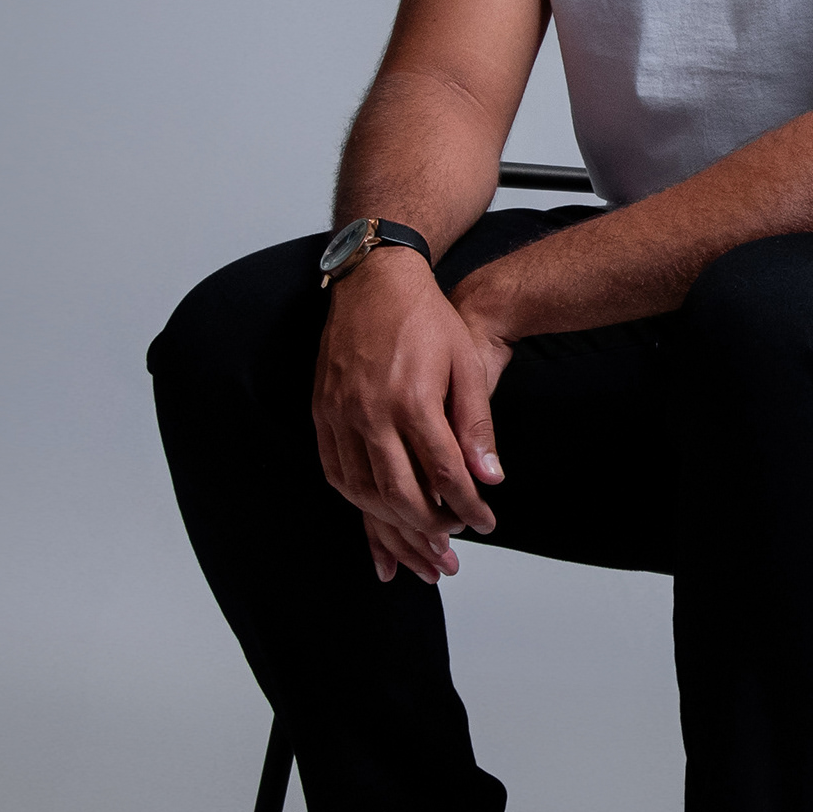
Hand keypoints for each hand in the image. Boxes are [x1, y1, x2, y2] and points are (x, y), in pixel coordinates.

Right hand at [311, 251, 511, 584]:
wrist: (375, 279)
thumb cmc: (426, 318)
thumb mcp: (466, 365)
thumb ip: (476, 425)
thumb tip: (490, 478)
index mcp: (413, 401)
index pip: (446, 476)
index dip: (469, 508)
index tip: (484, 522)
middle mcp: (371, 413)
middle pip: (401, 496)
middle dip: (432, 526)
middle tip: (454, 532)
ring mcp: (341, 414)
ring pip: (362, 492)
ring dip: (393, 520)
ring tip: (421, 526)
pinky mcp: (322, 411)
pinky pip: (335, 471)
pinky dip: (358, 497)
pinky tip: (378, 505)